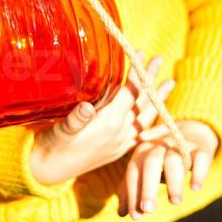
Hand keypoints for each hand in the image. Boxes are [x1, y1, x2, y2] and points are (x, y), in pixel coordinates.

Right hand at [29, 52, 175, 185]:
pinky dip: (156, 130)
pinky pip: (143, 137)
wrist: (51, 169)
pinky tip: (166, 125)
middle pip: (142, 102)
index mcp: (108, 124)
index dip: (136, 73)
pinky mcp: (119, 149)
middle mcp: (120, 133)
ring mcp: (122, 142)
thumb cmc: (54, 143)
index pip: (129, 93)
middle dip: (150, 79)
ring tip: (170, 82)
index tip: (139, 52)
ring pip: (147, 117)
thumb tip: (86, 108)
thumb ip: (76, 119)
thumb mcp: (61, 129)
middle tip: (159, 59)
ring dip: (158, 99)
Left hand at [117, 118, 219, 219]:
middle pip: (150, 163)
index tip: (135, 216)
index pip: (134, 171)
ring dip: (173, 182)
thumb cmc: (163, 158)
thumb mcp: (147, 170)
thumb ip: (133, 188)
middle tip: (148, 210)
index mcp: (143, 150)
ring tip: (174, 202)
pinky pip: (200, 157)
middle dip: (148, 187)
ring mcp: (180, 145)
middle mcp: (159, 145)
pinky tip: (195, 187)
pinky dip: (198, 172)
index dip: (133, 193)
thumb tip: (121, 213)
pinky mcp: (200, 148)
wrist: (192, 133)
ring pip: (174, 160)